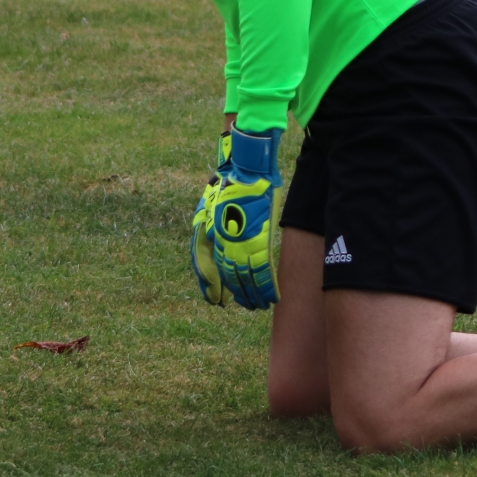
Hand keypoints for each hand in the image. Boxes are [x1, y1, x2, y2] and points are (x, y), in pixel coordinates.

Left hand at [192, 127, 282, 310]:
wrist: (245, 171)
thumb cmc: (224, 191)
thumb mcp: (205, 216)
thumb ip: (203, 242)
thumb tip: (207, 259)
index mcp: (213, 239)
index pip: (214, 271)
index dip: (216, 288)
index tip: (218, 302)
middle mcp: (227, 245)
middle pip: (233, 278)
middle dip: (240, 295)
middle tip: (247, 305)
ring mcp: (245, 242)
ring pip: (250, 278)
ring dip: (255, 295)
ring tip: (260, 305)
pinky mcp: (262, 237)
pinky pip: (265, 269)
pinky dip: (268, 285)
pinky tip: (273, 295)